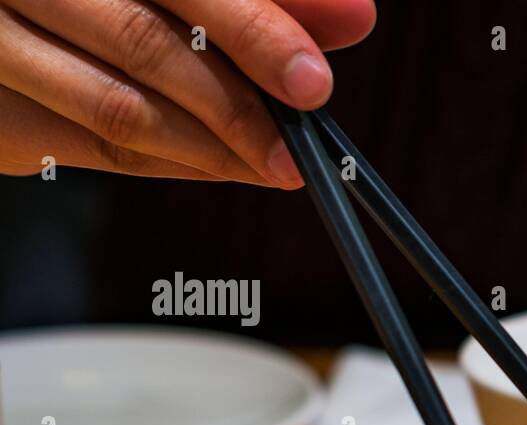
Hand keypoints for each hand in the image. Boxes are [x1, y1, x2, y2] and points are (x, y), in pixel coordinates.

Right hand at [0, 0, 374, 185]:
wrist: (0, 15)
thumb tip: (350, 17)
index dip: (255, 28)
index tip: (313, 78)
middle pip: (149, 44)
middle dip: (242, 102)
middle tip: (302, 143)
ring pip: (121, 108)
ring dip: (214, 149)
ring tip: (277, 165)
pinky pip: (91, 146)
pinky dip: (171, 162)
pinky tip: (221, 165)